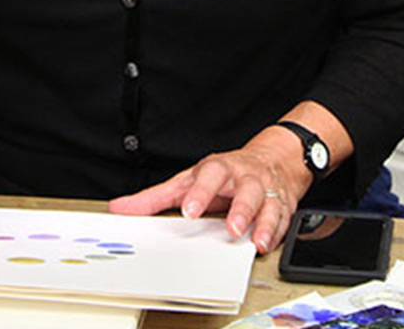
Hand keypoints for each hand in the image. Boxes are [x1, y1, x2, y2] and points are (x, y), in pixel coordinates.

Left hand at [107, 130, 310, 253]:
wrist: (270, 159)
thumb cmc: (222, 175)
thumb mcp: (187, 180)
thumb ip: (155, 198)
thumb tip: (120, 208)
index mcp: (219, 169)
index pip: (210, 175)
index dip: (200, 192)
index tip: (189, 211)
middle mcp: (245, 177)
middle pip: (246, 188)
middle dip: (240, 208)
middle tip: (231, 228)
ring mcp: (266, 191)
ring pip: (269, 203)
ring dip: (264, 222)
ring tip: (256, 241)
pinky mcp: (282, 205)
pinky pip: (283, 218)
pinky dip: (278, 232)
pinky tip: (269, 243)